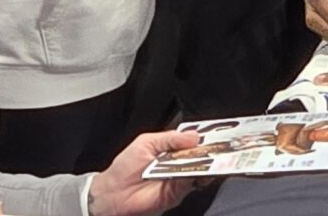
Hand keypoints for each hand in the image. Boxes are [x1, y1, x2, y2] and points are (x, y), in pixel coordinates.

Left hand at [88, 131, 204, 215]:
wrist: (113, 192)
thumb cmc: (124, 167)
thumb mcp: (147, 142)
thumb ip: (171, 138)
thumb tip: (193, 136)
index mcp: (172, 150)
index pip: (194, 142)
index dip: (204, 139)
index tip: (214, 134)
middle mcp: (178, 165)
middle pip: (202, 156)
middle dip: (210, 151)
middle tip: (214, 145)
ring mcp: (179, 180)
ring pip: (200, 170)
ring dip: (205, 164)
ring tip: (205, 156)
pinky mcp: (176, 194)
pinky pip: (190, 183)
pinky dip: (193, 177)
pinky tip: (192, 169)